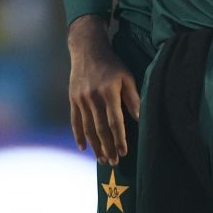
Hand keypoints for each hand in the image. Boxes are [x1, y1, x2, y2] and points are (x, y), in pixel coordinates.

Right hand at [67, 16, 139, 164]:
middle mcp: (93, 98)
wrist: (87, 49)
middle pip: (101, 129)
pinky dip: (78, 135)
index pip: (115, 122)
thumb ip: (133, 98)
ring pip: (88, 128)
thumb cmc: (111, 64)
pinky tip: (83, 148)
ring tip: (101, 159)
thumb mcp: (127, 77)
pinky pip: (75, 121)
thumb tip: (139, 118)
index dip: (120, 139)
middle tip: (113, 162)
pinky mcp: (73, 99)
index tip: (124, 152)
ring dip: (95, 146)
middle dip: (107, 147)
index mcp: (109, 93)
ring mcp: (81, 99)